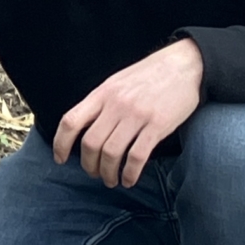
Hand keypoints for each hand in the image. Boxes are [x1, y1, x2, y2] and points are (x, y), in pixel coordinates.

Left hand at [53, 40, 203, 186]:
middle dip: (89, 165)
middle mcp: (116, 105)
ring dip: (108, 173)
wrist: (184, 64)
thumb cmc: (148, 76)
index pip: (71, 121)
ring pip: (111, 153)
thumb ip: (100, 103)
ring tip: (111, 180)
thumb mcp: (116, 82)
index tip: (60, 159)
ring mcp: (136, 115)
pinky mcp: (157, 125)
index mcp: (102, 94)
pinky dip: (130, 173)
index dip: (60, 144)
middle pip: (91, 143)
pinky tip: (129, 180)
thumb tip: (84, 129)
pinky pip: (137, 156)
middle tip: (94, 173)